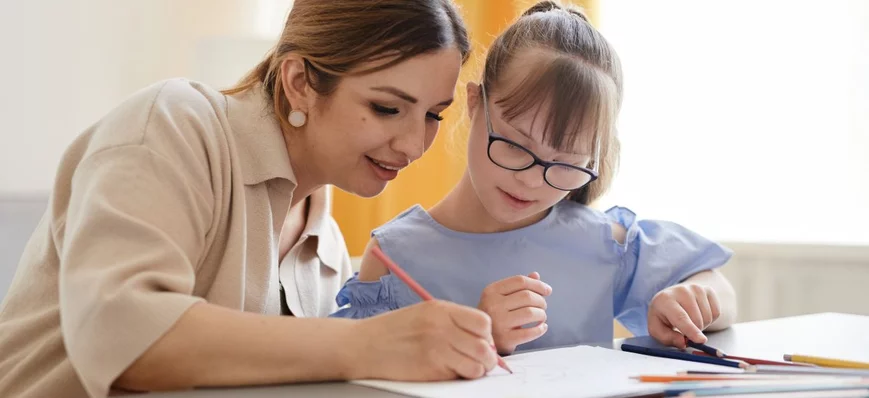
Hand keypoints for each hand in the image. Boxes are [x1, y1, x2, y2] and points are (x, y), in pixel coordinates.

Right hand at [351, 300, 497, 380]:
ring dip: (477, 369)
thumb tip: (480, 338)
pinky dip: (461, 377)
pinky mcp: (432, 369)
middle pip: (485, 346)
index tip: (480, 342)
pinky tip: (450, 372)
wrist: (363, 346)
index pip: (483, 322)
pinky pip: (461, 376)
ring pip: (478, 364)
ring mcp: (437, 348)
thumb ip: (451, 321)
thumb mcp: (423, 313)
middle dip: (488, 357)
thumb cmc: (392, 331)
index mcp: (441, 309)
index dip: (486, 335)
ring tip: (466, 368)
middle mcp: (442, 327)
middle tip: (480, 361)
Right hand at [477, 272, 551, 354]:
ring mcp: (498, 322)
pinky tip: (542, 327)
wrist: (480, 339)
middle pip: (527, 296)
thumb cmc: (494, 315)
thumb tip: (536, 275)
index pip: (520, 281)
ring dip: (542, 314)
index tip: (547, 290)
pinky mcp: (505, 339)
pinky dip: (540, 329)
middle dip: (541, 300)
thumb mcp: (500, 298)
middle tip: (543, 306)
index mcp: (491, 291)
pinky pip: (530, 332)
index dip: (538, 284)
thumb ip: (517, 286)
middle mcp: (493, 305)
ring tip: (541, 317)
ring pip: (530, 313)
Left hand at [647, 283, 720, 347]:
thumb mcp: (658, 329)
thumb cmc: (663, 316)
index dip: (691, 330)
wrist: (671, 298)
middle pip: (697, 320)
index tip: (701, 340)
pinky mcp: (708, 290)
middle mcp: (681, 291)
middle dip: (694, 332)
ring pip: (708, 318)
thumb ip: (668, 338)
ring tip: (690, 319)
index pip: (680, 317)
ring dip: (702, 326)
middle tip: (683, 329)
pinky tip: (698, 313)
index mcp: (665, 300)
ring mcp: (696, 289)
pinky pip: (716, 313)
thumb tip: (684, 343)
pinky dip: (709, 319)